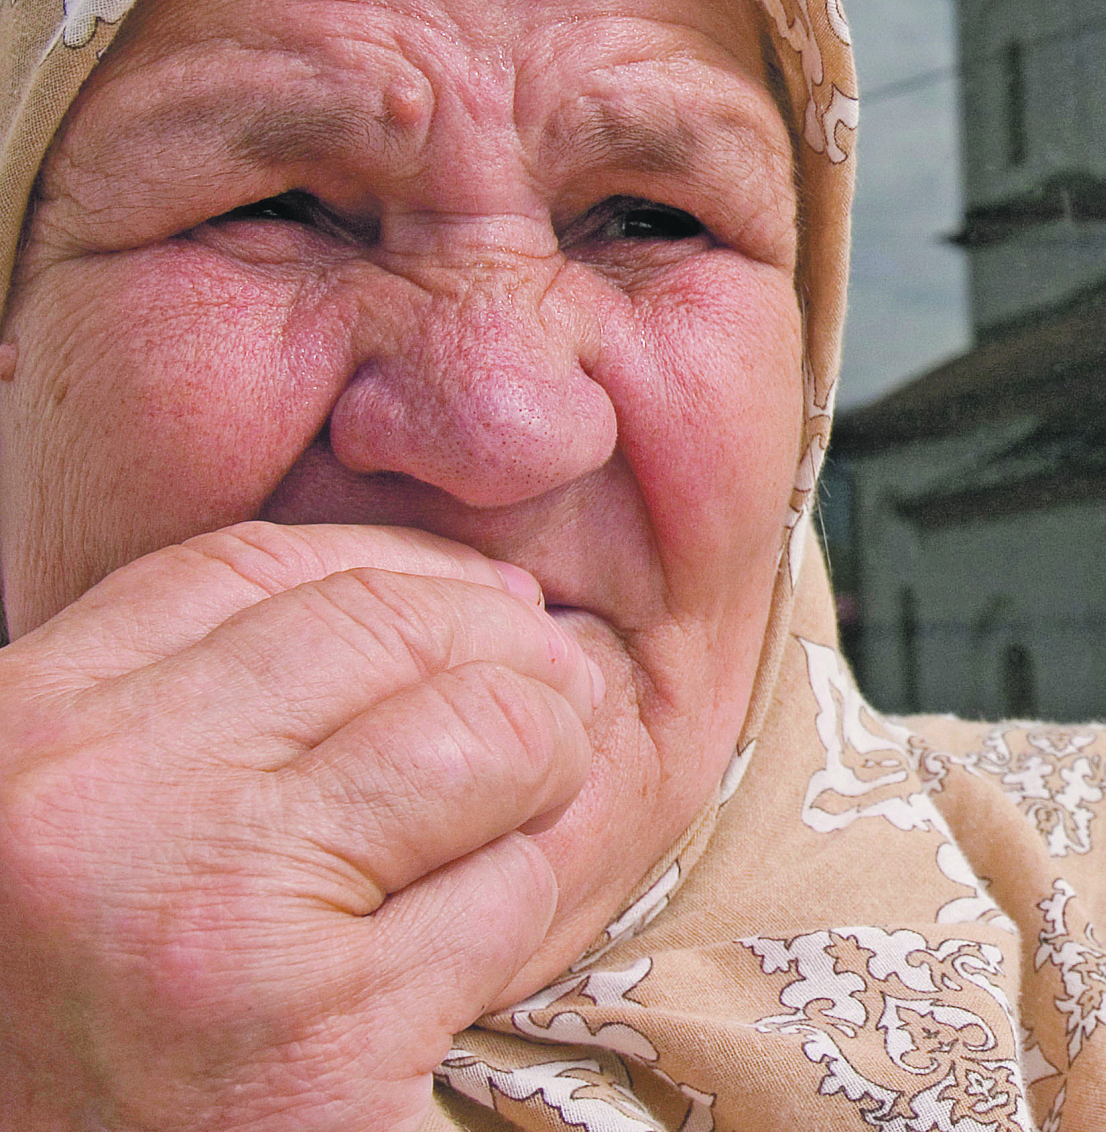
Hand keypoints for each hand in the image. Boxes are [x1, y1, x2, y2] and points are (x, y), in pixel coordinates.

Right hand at [0, 521, 602, 1131]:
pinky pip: (508, 893)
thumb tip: (480, 597)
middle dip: (512, 657)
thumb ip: (225, 702)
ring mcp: (208, 913)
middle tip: (553, 719)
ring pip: (483, 737)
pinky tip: (459, 967)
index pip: (253, 566)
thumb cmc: (88, 1023)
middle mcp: (96, 804)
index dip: (407, 570)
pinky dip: (516, 917)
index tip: (488, 611)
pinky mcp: (319, 1039)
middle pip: (386, 627)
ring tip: (513, 835)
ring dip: (542, 778)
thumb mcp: (99, 828)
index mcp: (19, 733)